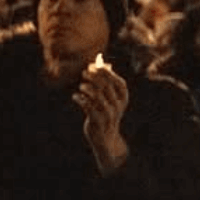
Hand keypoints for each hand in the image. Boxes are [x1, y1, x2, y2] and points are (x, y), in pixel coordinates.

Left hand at [74, 59, 129, 174]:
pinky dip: (80, 99)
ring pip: (98, 97)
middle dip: (94, 77)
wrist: (104, 137)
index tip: (93, 66)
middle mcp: (118, 105)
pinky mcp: (97, 121)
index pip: (119, 82)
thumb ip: (107, 81)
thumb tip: (103, 62)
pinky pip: (88, 107)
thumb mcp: (109, 98)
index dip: (106, 73)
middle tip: (84, 73)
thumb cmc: (105, 113)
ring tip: (81, 86)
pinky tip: (75, 97)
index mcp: (123, 98)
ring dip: (87, 88)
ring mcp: (109, 114)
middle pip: (107, 87)